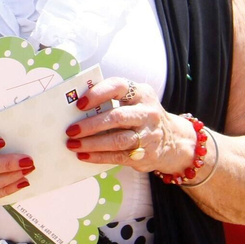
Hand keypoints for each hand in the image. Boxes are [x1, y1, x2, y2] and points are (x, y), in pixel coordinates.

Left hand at [64, 77, 197, 174]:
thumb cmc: (139, 115)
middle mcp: (148, 113)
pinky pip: (119, 156)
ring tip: (72, 144)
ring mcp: (149, 135)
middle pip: (117, 118)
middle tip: (70, 130)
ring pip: (118, 140)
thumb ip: (109, 100)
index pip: (118, 87)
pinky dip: (99, 157)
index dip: (98, 94)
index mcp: (141, 93)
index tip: (79, 104)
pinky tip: (84, 155)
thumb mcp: (132, 101)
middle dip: (91, 125)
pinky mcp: (147, 154)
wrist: (174, 140)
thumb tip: (73, 108)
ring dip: (92, 144)